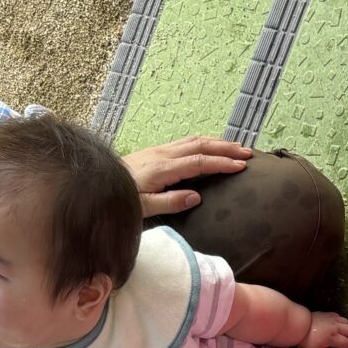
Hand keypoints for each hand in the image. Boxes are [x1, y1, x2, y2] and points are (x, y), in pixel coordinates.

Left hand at [121, 136, 254, 216]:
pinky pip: (186, 142)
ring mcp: (160, 150)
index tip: (241, 166)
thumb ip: (170, 202)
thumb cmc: (121, 198)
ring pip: (194, 140)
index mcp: (163, 168)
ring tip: (236, 147)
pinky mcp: (157, 151)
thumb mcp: (144, 207)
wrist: (99, 183)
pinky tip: (212, 146)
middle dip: (226, 148)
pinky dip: (205, 142)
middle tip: (247, 153)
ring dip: (217, 143)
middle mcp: (164, 154)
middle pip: (201, 145)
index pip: (199, 162)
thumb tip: (197, 196)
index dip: (221, 163)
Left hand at [305, 311, 347, 347]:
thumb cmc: (306, 342)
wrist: (297, 326)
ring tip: (341, 336)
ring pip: (347, 323)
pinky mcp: (328, 314)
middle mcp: (334, 326)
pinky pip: (340, 317)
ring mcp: (332, 319)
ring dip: (346, 330)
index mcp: (332, 337)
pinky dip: (341, 323)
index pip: (346, 343)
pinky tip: (336, 329)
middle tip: (344, 345)